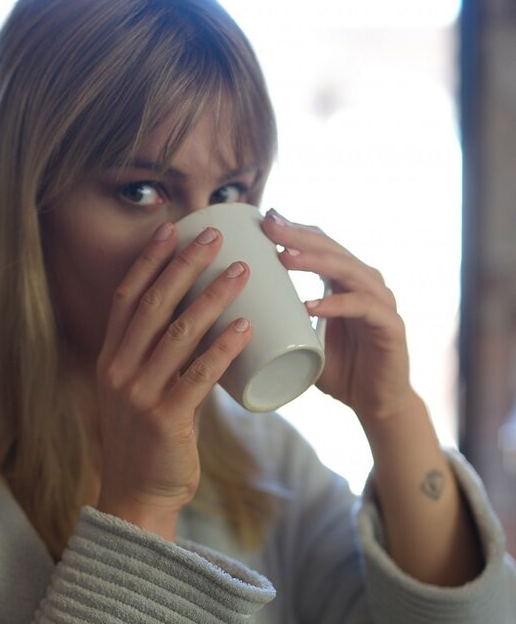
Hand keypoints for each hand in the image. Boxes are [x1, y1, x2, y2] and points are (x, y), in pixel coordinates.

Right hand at [95, 221, 251, 537]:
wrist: (139, 496)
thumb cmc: (149, 440)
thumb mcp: (144, 391)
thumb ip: (166, 360)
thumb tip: (207, 324)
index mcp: (110, 359)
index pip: (127, 297)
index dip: (149, 261)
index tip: (172, 228)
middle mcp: (118, 371)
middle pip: (152, 306)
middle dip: (184, 266)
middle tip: (215, 235)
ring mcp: (138, 395)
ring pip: (178, 334)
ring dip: (212, 297)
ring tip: (242, 270)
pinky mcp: (164, 419)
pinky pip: (198, 375)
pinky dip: (223, 348)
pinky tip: (246, 326)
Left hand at [262, 209, 413, 429]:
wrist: (375, 404)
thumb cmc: (338, 371)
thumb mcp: (302, 341)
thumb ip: (281, 324)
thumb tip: (232, 316)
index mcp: (347, 281)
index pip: (323, 245)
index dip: (296, 230)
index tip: (263, 219)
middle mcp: (367, 284)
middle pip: (333, 250)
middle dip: (300, 236)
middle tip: (269, 226)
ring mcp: (382, 303)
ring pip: (349, 271)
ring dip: (315, 262)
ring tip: (285, 257)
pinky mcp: (391, 327)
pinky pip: (363, 308)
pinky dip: (336, 305)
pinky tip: (311, 305)